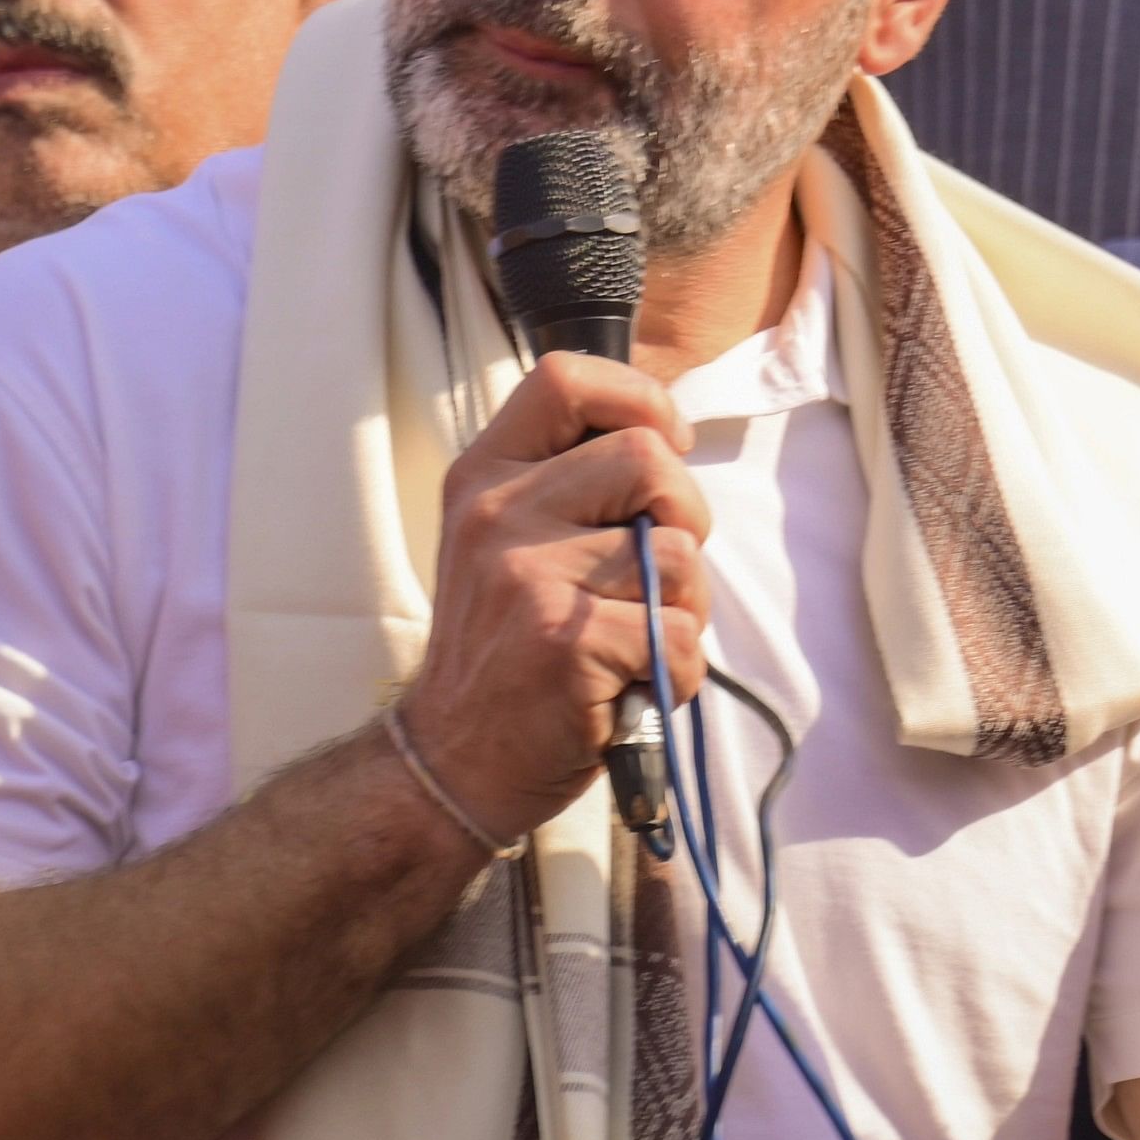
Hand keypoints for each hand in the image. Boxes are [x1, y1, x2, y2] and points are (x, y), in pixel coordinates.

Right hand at [394, 353, 712, 841]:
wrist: (452, 762)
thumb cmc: (507, 649)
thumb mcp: (508, 542)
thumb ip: (570, 485)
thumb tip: (668, 437)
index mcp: (485, 475)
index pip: (566, 378)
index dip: (639, 399)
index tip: (666, 444)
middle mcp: (497, 513)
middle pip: (647, 457)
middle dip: (687, 514)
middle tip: (662, 569)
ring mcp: (527, 577)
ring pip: (679, 553)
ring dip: (686, 605)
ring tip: (638, 639)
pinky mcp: (565, 644)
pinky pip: (679, 633)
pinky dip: (678, 671)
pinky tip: (633, 687)